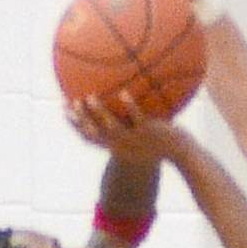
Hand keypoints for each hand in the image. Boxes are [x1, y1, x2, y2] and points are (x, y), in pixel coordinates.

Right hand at [67, 94, 186, 165]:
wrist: (182, 154)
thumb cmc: (163, 143)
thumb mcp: (144, 134)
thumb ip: (131, 120)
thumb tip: (122, 96)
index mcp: (118, 146)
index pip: (91, 137)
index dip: (75, 125)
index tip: (64, 110)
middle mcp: (123, 145)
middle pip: (95, 133)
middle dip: (80, 119)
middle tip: (70, 104)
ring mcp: (136, 139)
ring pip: (112, 127)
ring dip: (99, 113)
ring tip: (90, 97)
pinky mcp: (150, 132)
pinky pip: (137, 118)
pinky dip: (130, 107)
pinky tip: (124, 93)